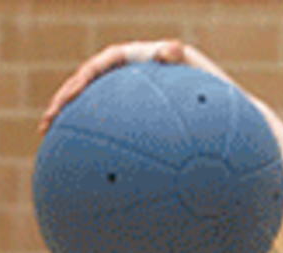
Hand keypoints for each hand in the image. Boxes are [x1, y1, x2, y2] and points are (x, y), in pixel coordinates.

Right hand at [41, 40, 226, 133]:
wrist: (234, 127)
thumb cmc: (224, 103)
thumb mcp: (207, 81)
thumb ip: (187, 63)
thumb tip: (168, 49)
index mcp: (144, 64)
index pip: (105, 64)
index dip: (84, 77)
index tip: (71, 93)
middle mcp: (133, 83)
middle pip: (90, 88)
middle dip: (65, 102)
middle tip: (48, 121)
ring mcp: (133, 106)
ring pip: (94, 113)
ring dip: (70, 125)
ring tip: (49, 142)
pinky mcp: (136, 128)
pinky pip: (110, 137)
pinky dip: (94, 150)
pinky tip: (81, 173)